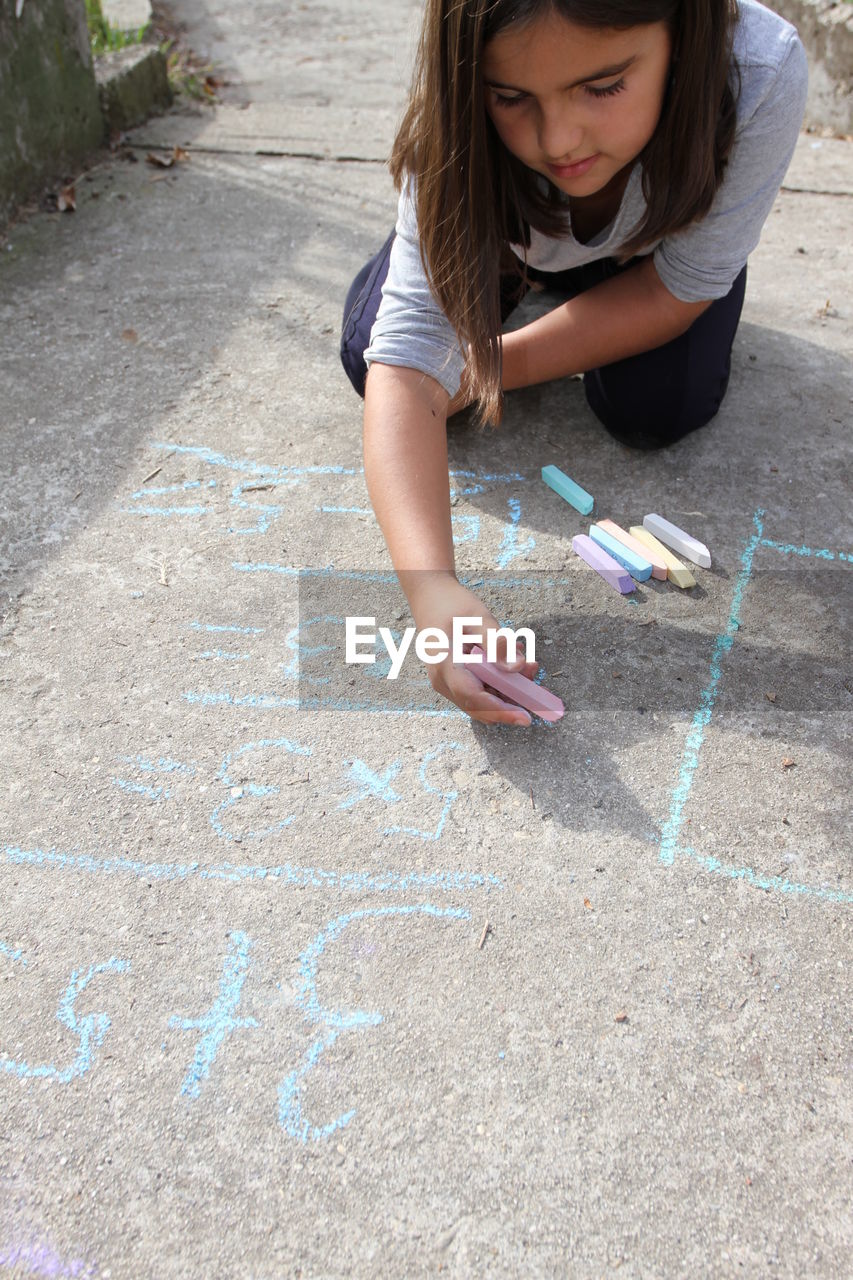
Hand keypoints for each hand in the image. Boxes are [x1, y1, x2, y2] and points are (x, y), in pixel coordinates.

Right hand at [404, 572, 538, 725]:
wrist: (430, 596)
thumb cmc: (451, 604)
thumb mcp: (478, 619)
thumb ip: (498, 644)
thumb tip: (518, 668)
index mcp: (445, 667)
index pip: (474, 698)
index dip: (502, 711)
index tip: (526, 718)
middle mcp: (444, 681)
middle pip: (481, 707)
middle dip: (512, 702)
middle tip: (539, 687)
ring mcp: (449, 683)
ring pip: (483, 701)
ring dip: (509, 691)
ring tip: (529, 666)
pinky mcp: (456, 679)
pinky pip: (481, 690)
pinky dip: (501, 683)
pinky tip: (513, 664)